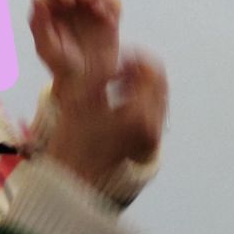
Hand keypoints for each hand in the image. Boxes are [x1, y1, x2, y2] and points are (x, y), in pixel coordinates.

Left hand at [30, 0, 121, 98]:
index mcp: (51, 1)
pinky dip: (111, 3)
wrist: (85, 82)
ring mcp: (91, 2)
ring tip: (96, 8)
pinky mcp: (110, 13)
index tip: (67, 2)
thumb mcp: (46, 47)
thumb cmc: (60, 65)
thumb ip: (39, 22)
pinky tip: (107, 20)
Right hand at [47, 53, 167, 185]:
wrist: (77, 180)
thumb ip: (98, 71)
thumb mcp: (79, 99)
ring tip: (114, 87)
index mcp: (138, 114)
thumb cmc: (73, 140)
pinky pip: (155, 108)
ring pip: (159, 92)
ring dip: (140, 82)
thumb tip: (112, 53)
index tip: (113, 63)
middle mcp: (153, 126)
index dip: (131, 57)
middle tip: (114, 73)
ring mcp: (155, 135)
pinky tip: (118, 101)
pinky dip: (141, 97)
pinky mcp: (152, 141)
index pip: (150, 69)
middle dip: (138, 69)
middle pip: (160, 79)